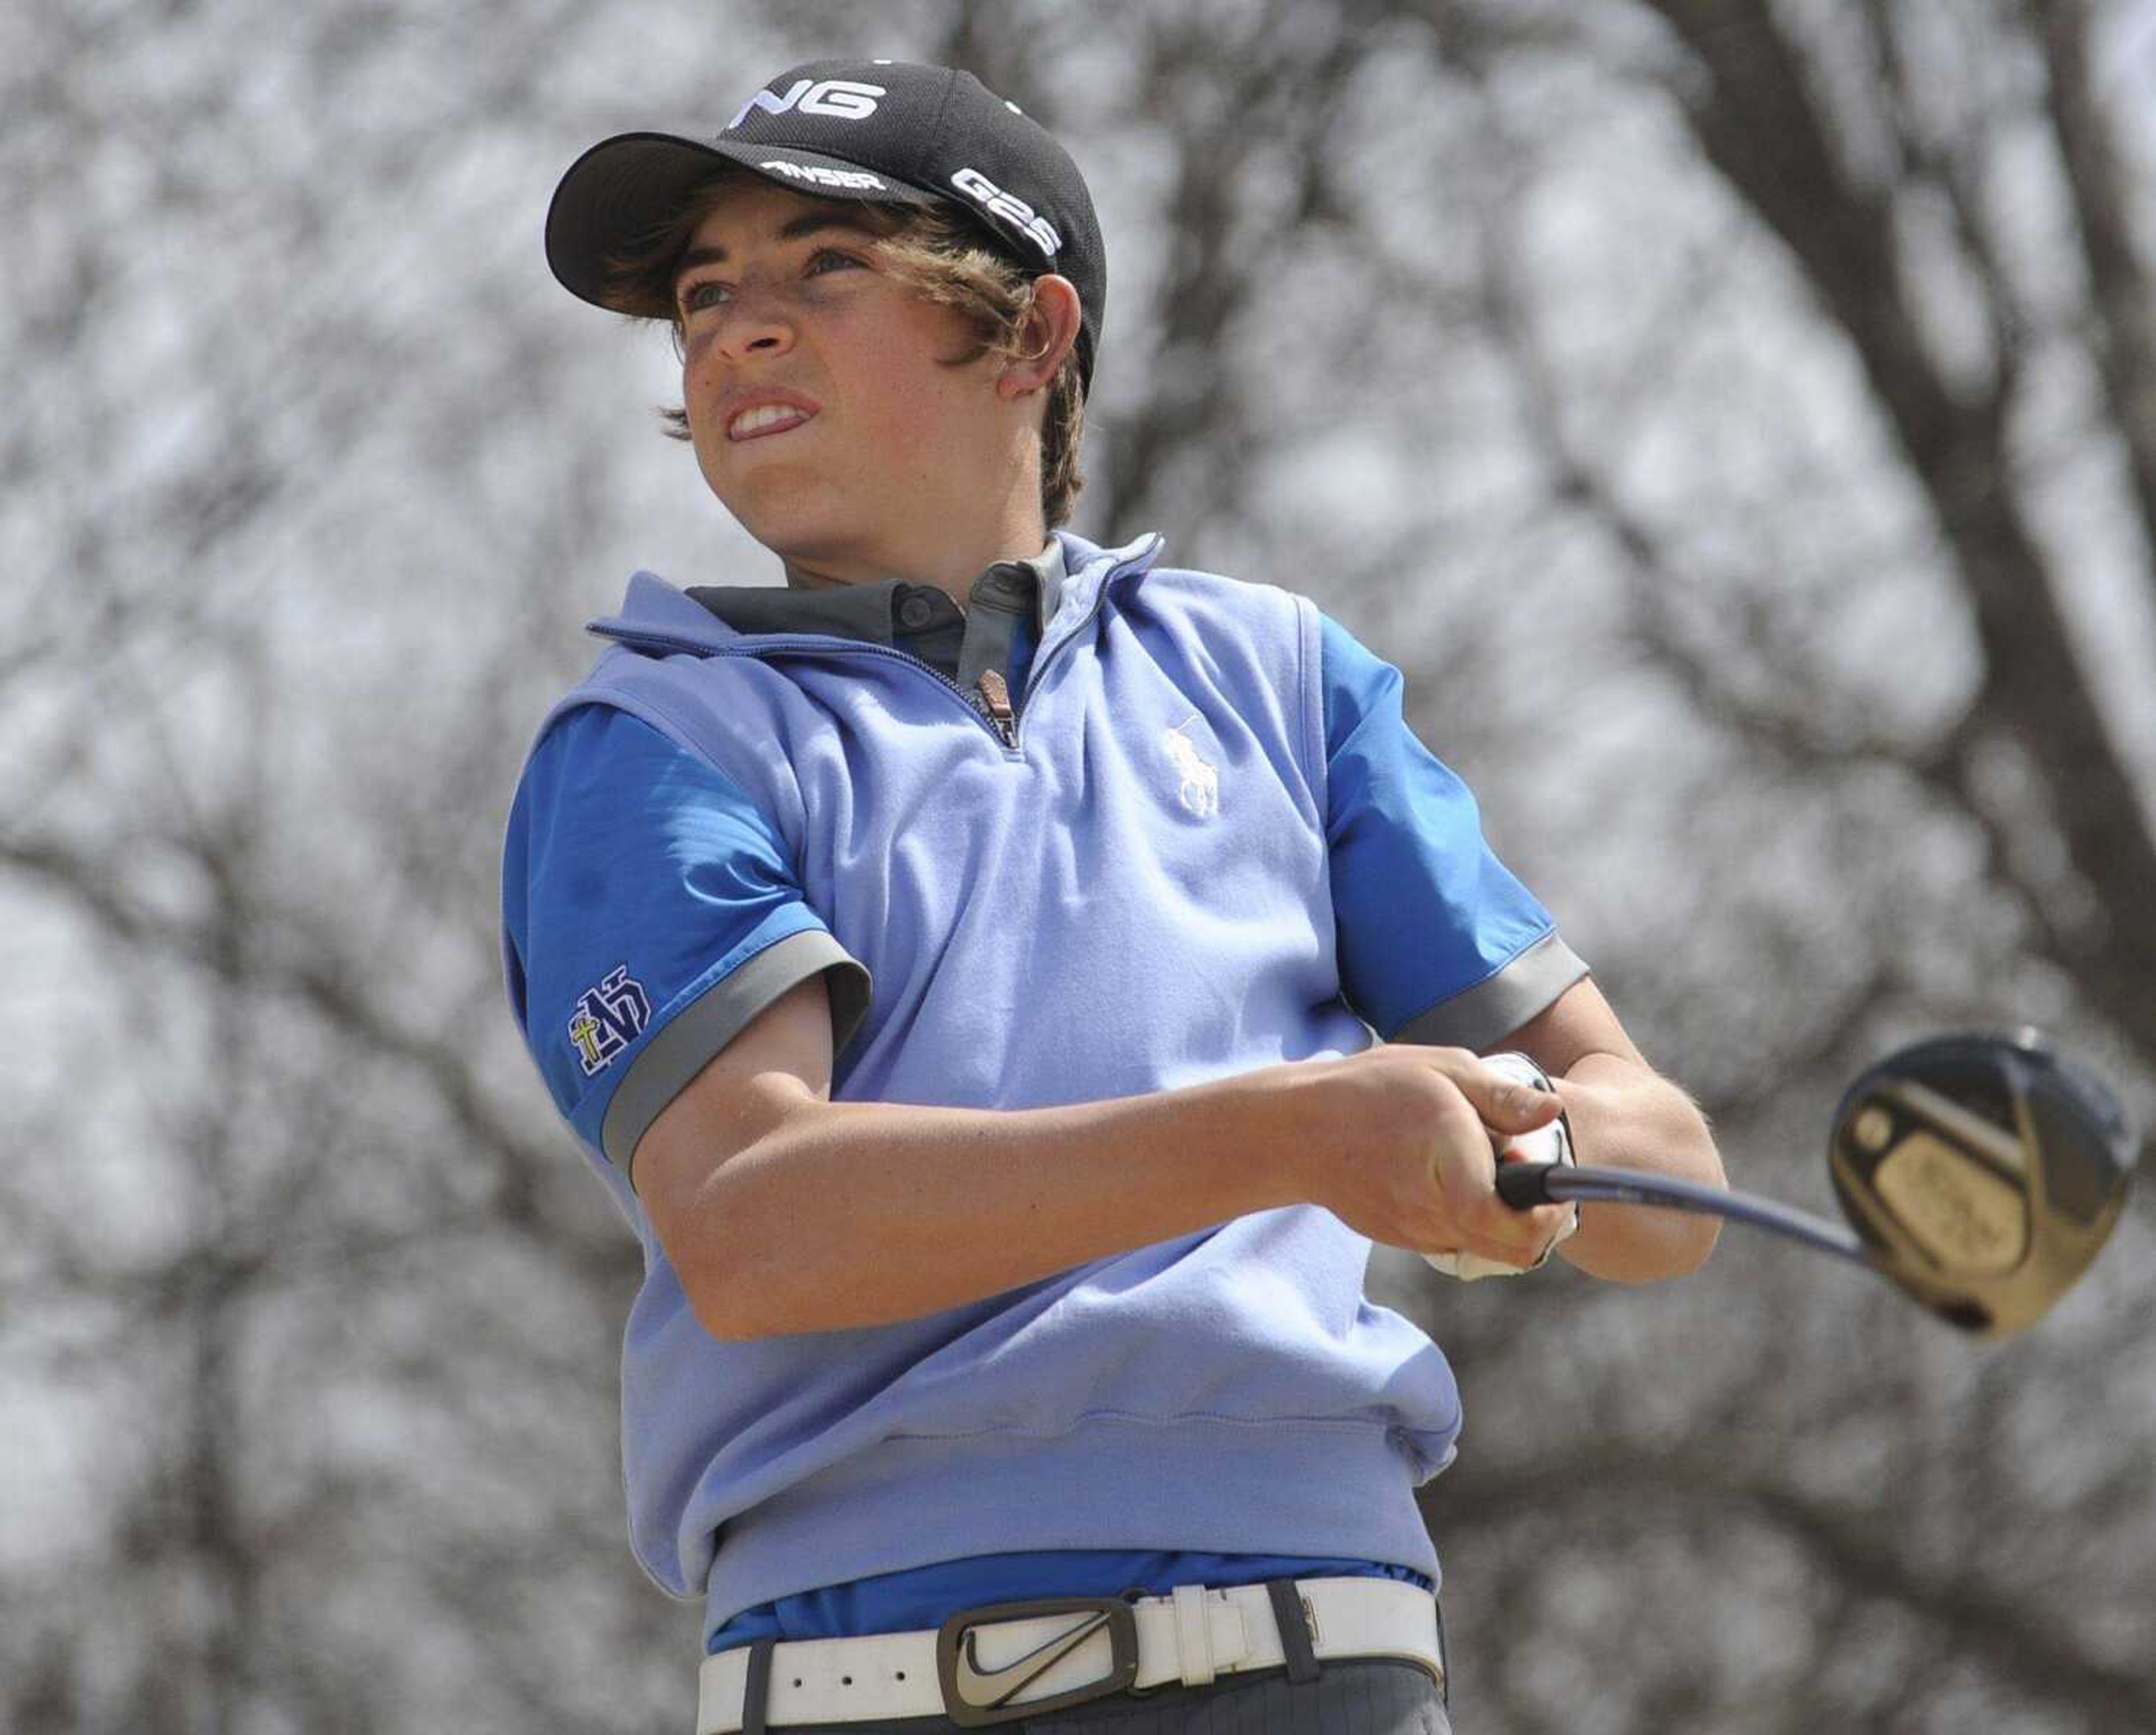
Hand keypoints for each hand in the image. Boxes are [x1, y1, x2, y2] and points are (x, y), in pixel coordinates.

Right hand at [1297, 1045, 1574, 1268]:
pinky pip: (1454, 1240)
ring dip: (1501, 1218)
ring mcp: (1417, 1234)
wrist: (1295, 1129)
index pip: (1522, 1230)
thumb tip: (1554, 1112)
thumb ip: (1503, 1098)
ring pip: (1485, 1248)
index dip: (1551, 1214)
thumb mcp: (1443, 1071)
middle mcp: (1437, 1219)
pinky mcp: (1401, 1237)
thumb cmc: (1370, 1090)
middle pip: (1514, 1251)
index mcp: (1454, 1178)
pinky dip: (1469, 1217)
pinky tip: (1452, 1176)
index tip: (1550, 1180)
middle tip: (1526, 1172)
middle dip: (1535, 1220)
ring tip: (1484, 1166)